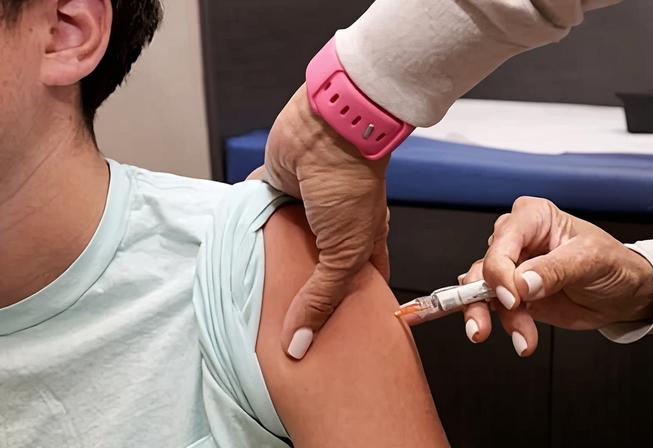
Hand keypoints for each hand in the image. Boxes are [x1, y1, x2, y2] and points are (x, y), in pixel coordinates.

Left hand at [264, 85, 389, 359]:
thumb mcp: (343, 254)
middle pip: (316, 269)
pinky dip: (249, 233)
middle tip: (281, 332)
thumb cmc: (351, 185)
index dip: (349, 311)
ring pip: (285, 247)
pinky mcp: (275, 190)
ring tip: (252, 305)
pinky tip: (236, 259)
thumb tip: (299, 346)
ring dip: (271, 265)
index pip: (358, 284)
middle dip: (301, 294)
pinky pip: (260, 218)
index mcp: (362, 242)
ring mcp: (303, 210)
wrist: (326, 130)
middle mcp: (334, 228)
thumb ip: (320, 298)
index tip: (331, 341)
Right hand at [459, 197, 652, 356]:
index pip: (502, 242)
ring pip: (481, 291)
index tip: (512, 297)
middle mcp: (517, 240)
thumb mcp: (590, 260)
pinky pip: (495, 310)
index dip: (500, 271)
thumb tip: (523, 282)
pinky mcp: (513, 295)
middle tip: (490, 322)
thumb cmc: (613, 265)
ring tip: (522, 338)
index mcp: (533, 218)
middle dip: (482, 298)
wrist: (624, 296)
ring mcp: (512, 269)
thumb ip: (555, 269)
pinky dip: (506, 327)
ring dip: (493, 318)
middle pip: (483, 266)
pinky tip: (524, 339)